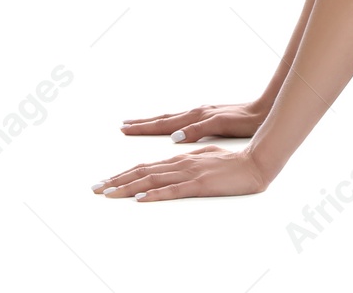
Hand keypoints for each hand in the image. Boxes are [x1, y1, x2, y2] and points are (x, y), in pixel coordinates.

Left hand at [92, 144, 269, 201]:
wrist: (257, 162)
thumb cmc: (236, 161)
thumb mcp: (209, 155)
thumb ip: (190, 156)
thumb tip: (173, 156)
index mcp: (183, 157)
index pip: (147, 166)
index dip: (124, 173)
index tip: (106, 181)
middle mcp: (181, 162)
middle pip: (143, 171)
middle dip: (116, 180)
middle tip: (95, 188)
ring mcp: (190, 173)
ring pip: (152, 180)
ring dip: (127, 187)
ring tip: (108, 194)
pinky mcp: (199, 184)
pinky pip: (172, 191)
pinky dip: (154, 194)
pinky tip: (140, 198)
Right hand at [120, 101, 266, 142]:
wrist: (263, 112)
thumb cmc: (244, 121)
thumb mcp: (221, 125)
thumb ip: (197, 130)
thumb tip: (173, 137)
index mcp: (195, 117)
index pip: (163, 124)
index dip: (143, 128)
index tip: (124, 128)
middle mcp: (196, 114)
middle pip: (163, 119)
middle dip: (143, 124)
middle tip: (123, 125)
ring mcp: (202, 115)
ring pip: (172, 119)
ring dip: (154, 122)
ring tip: (139, 124)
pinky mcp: (209, 118)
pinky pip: (182, 120)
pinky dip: (170, 123)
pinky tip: (170, 126)